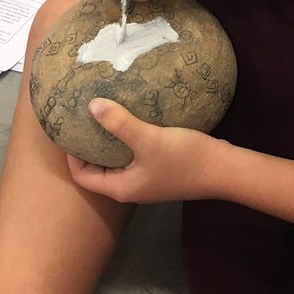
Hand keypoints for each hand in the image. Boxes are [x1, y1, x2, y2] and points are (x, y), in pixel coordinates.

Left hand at [67, 98, 227, 203]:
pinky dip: (128, 140)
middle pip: (98, 169)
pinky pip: (135, 156)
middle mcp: (131, 187)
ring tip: (105, 115)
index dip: (71, 155)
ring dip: (110, 141)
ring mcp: (147, 180)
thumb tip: (91, 105)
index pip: (83, 176)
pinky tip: (134, 119)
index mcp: (121, 187)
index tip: (69, 128)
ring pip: (118, 161)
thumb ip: (119, 123)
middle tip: (83, 118)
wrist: (224, 170)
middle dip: (89, 146)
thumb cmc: (184, 158)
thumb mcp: (148, 138)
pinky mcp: (161, 170)